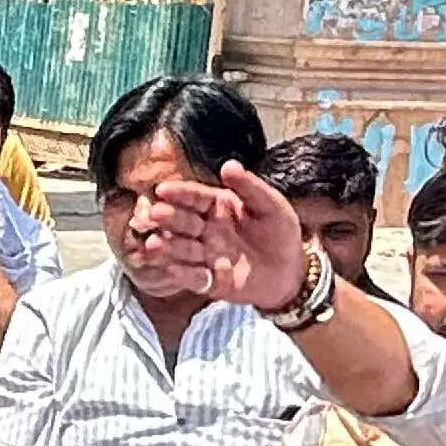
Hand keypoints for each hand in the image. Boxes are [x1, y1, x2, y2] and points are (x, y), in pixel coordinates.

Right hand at [136, 159, 309, 312]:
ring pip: (181, 249)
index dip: (178, 193)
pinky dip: (183, 274)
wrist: (290, 271)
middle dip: (168, 217)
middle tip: (156, 214)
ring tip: (155, 244)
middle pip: (182, 221)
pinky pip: (192, 277)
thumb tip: (228, 165)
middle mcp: (205, 230)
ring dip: (168, 247)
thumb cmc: (280, 233)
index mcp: (216, 206)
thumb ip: (250, 187)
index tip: (162, 189)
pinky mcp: (208, 281)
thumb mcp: (271, 206)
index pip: (194, 197)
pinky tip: (174, 269)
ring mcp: (204, 255)